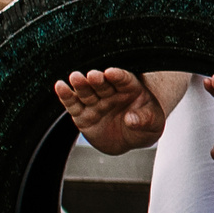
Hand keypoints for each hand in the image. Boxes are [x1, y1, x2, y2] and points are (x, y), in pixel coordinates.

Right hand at [53, 67, 167, 154]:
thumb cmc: (144, 126)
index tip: (111, 73)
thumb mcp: (153, 124)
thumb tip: (131, 120)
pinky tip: (60, 86)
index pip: (124, 80)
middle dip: (97, 80)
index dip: (118, 76)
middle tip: (92, 75)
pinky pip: (73, 104)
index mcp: (131, 89)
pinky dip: (66, 96)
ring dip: (80, 85)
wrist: (130, 139)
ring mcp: (95, 103)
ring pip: (86, 92)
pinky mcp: (82, 114)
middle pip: (103, 84)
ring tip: (75, 77)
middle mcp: (110, 93)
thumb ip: (145, 119)